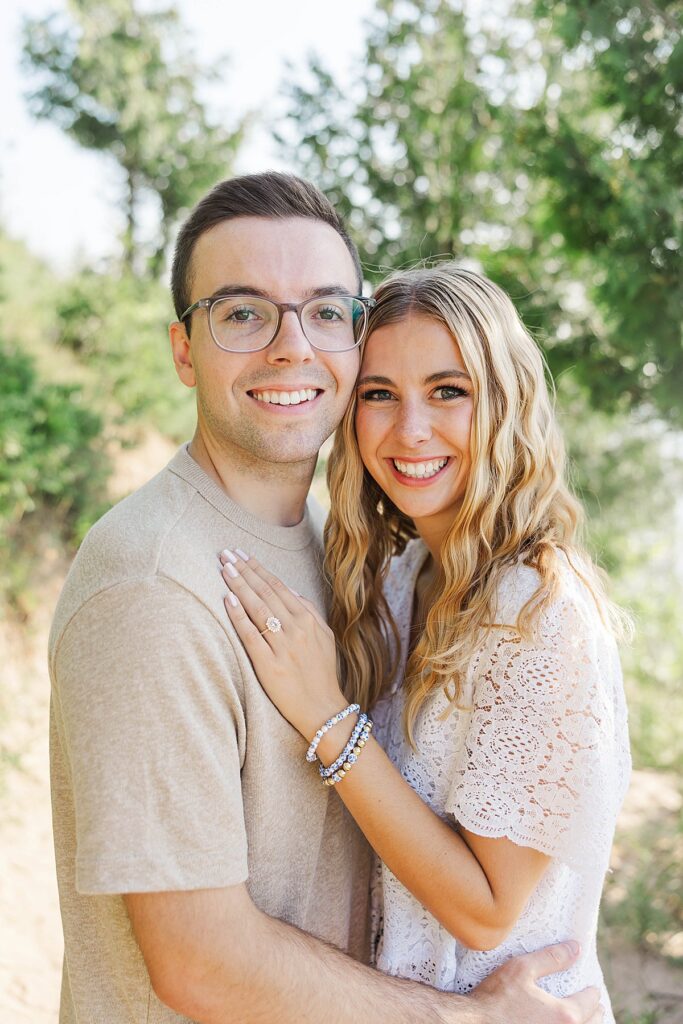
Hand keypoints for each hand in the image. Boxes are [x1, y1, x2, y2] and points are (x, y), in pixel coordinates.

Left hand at [219, 549, 346, 739]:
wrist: (323, 709)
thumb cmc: (322, 673)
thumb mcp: (325, 637)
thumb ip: (309, 611)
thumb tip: (289, 590)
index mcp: (309, 620)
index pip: (278, 587)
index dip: (258, 568)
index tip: (242, 554)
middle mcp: (296, 628)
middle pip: (265, 592)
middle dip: (244, 571)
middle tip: (226, 554)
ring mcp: (283, 646)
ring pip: (257, 608)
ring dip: (239, 586)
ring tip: (224, 569)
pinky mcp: (269, 664)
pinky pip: (250, 635)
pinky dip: (238, 616)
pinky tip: (227, 600)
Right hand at [463, 942, 603, 1023]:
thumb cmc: (496, 998)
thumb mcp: (521, 969)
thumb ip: (551, 958)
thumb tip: (575, 948)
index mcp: (565, 1015)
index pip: (589, 1002)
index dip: (592, 993)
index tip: (592, 988)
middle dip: (594, 1012)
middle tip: (594, 1004)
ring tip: (583, 1018)